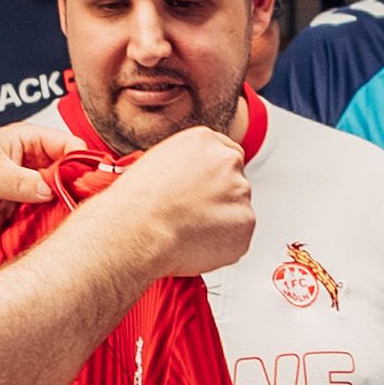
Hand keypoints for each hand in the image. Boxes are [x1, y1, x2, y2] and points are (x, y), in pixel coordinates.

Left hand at [0, 120, 77, 255]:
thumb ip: (23, 181)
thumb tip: (53, 188)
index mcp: (26, 142)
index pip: (66, 145)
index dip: (81, 159)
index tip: (92, 177)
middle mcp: (33, 166)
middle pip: (71, 174)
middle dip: (79, 186)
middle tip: (85, 201)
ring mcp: (31, 192)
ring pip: (63, 199)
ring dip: (67, 208)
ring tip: (72, 218)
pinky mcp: (27, 216)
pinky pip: (49, 221)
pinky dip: (54, 226)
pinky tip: (58, 231)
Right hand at [101, 124, 257, 280]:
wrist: (138, 230)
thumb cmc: (137, 203)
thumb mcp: (157, 163)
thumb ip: (187, 165)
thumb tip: (192, 179)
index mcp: (205, 140)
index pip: (226, 153)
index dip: (215, 177)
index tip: (206, 190)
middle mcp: (227, 161)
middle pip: (235, 181)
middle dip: (220, 199)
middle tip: (193, 215)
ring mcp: (240, 191)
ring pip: (237, 210)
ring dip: (221, 222)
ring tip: (188, 230)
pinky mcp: (246, 222)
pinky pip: (238, 236)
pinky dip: (223, 245)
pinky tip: (196, 243)